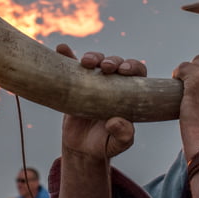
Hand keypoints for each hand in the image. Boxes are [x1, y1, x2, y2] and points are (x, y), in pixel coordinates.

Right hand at [55, 44, 138, 161]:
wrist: (82, 148)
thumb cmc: (105, 144)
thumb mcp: (118, 144)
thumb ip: (124, 135)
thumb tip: (116, 121)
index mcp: (129, 93)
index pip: (136, 73)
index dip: (133, 67)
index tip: (124, 71)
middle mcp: (113, 82)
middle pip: (116, 63)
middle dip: (112, 60)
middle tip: (105, 67)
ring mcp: (93, 80)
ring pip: (95, 61)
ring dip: (92, 57)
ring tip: (86, 62)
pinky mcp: (75, 82)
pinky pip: (71, 65)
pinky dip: (66, 55)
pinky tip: (61, 49)